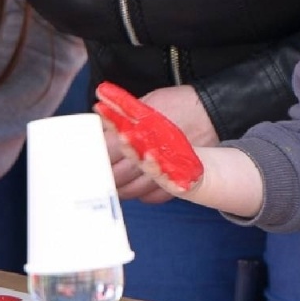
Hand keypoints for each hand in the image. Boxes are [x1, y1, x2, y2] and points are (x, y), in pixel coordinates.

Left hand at [101, 84, 215, 203]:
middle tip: (96, 175)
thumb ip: (121, 114)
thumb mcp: (146, 103)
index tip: (87, 159)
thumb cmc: (178, 104)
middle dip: (104, 176)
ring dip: (120, 189)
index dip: (94, 158)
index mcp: (139, 133)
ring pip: (133, 191)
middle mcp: (151, 154)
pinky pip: (154, 197)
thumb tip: (98, 116)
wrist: (211, 111)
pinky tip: (138, 188)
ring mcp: (165, 170)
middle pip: (117, 176)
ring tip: (114, 183)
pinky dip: (143, 195)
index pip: (106, 153)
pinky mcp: (178, 180)